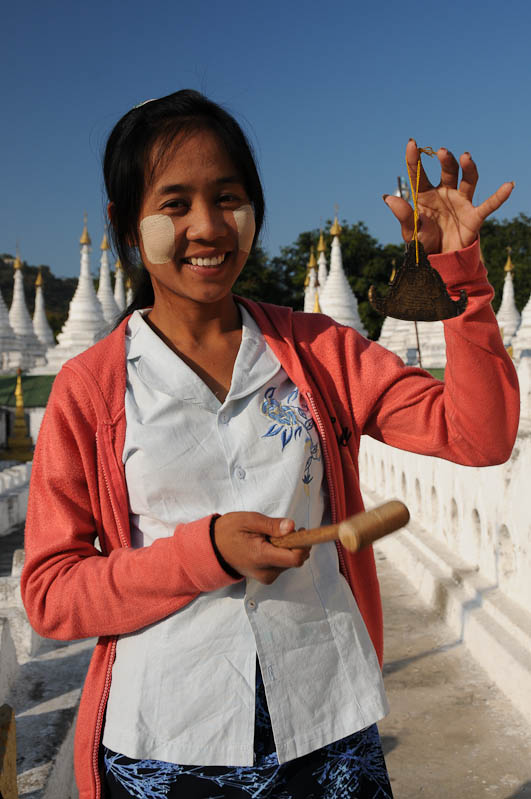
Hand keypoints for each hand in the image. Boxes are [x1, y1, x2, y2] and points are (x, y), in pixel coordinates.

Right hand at [214, 512, 309, 584]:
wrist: (212, 549)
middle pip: (295, 560)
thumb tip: (292, 527)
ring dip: (287, 547)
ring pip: (290, 562)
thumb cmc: (229, 532)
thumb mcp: (249, 520)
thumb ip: (272, 525)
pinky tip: (268, 545)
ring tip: (268, 538)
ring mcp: (266, 576)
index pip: (295, 558)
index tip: (301, 530)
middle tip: (280, 530)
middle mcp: (266, 572)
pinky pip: (283, 564)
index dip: (304, 544)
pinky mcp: (266, 577)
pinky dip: (281, 553)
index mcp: (262, 557)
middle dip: (294, 543)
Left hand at [384, 140, 514, 253]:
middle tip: (442, 152)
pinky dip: (499, 196)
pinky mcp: (474, 216)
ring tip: (465, 157)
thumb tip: (388, 198)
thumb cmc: (423, 243)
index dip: (414, 159)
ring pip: (467, 180)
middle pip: (447, 171)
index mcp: (425, 195)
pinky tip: (509, 185)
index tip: (411, 144)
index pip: (418, 174)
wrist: (440, 261)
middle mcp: (444, 193)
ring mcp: (460, 202)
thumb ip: (403, 215)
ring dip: (468, 168)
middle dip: (446, 161)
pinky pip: (489, 205)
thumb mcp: (411, 232)